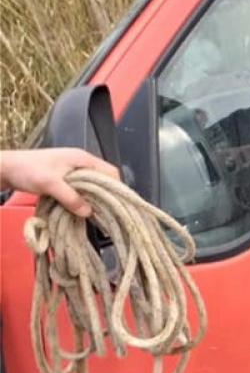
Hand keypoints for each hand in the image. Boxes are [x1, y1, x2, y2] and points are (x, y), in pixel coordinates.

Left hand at [0, 148, 119, 217]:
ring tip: (91, 213)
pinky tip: (77, 209)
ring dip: (90, 199)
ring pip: (90, 187)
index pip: (110, 172)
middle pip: (102, 180)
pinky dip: (80, 199)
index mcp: (82, 159)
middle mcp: (80, 163)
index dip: (115, 188)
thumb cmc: (27, 169)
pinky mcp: (63, 179)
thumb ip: (70, 197)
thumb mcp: (50, 183)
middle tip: (103, 212)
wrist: (5, 168)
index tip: (115, 204)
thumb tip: (88, 212)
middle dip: (104, 196)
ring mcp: (71, 171)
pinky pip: (78, 190)